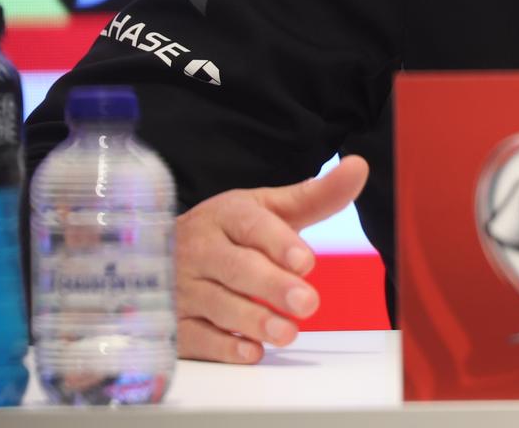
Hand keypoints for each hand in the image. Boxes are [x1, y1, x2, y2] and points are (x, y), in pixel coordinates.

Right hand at [174, 155, 368, 362]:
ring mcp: (181, 287)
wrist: (159, 252)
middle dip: (273, 286)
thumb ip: (314, 196)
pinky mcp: (172, 322)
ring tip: (288, 333)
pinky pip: (194, 337)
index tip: (306, 261)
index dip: (279, 243)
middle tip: (308, 303)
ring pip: (217, 304)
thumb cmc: (229, 232)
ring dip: (253, 320)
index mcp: (225, 216)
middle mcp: (199, 249)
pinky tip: (251, 351)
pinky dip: (222, 347)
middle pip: (237, 268)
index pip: (252, 226)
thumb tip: (359, 167)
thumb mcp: (268, 208)